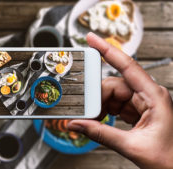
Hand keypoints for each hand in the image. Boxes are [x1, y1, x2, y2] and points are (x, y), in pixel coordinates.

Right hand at [67, 32, 172, 168]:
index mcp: (154, 96)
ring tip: (93, 121)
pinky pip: (115, 105)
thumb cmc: (169, 158)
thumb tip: (78, 124)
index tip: (92, 39)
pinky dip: (104, 112)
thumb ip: (101, 134)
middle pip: (114, 85)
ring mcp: (142, 103)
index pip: (127, 66)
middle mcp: (148, 95)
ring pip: (112, 95)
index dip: (107, 50)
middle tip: (85, 112)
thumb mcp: (132, 146)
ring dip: (100, 107)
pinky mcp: (137, 111)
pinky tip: (99, 120)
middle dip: (97, 97)